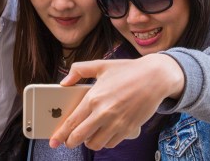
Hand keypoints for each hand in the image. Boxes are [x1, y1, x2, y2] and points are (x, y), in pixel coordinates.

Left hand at [50, 53, 183, 149]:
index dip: (61, 134)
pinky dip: (105, 142)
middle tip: (68, 142)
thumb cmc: (128, 70)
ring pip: (96, 144)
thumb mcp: (101, 65)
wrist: (155, 77)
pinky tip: (103, 134)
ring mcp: (117, 123)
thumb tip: (64, 82)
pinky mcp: (129, 129)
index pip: (72, 122)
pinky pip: (111, 143)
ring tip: (87, 136)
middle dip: (71, 142)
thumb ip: (79, 70)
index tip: (54, 141)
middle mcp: (104, 113)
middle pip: (80, 137)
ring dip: (89, 142)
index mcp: (94, 98)